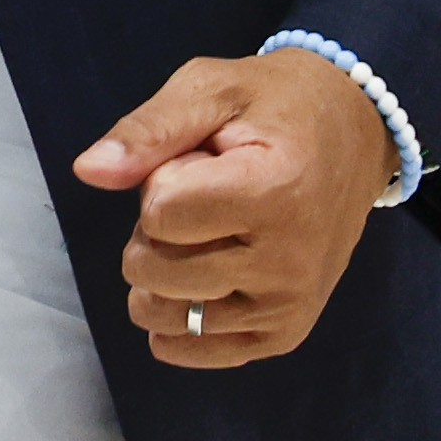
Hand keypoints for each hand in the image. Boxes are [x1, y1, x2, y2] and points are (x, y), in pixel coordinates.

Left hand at [71, 50, 394, 368]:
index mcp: (272, 192)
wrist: (354, 135)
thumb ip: (147, 131)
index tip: (202, 160)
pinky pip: (195, 351)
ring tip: (210, 233)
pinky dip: (178, 321)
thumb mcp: (210, 90)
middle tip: (204, 195)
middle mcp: (286, 263)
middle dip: (155, 229)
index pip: (158, 213)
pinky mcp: (286, 334)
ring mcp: (288, 307)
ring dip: (164, 273)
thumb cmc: (274, 106)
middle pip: (153, 269)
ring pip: (167, 315)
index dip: (162, 179)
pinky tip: (200, 280)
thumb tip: (86, 171)